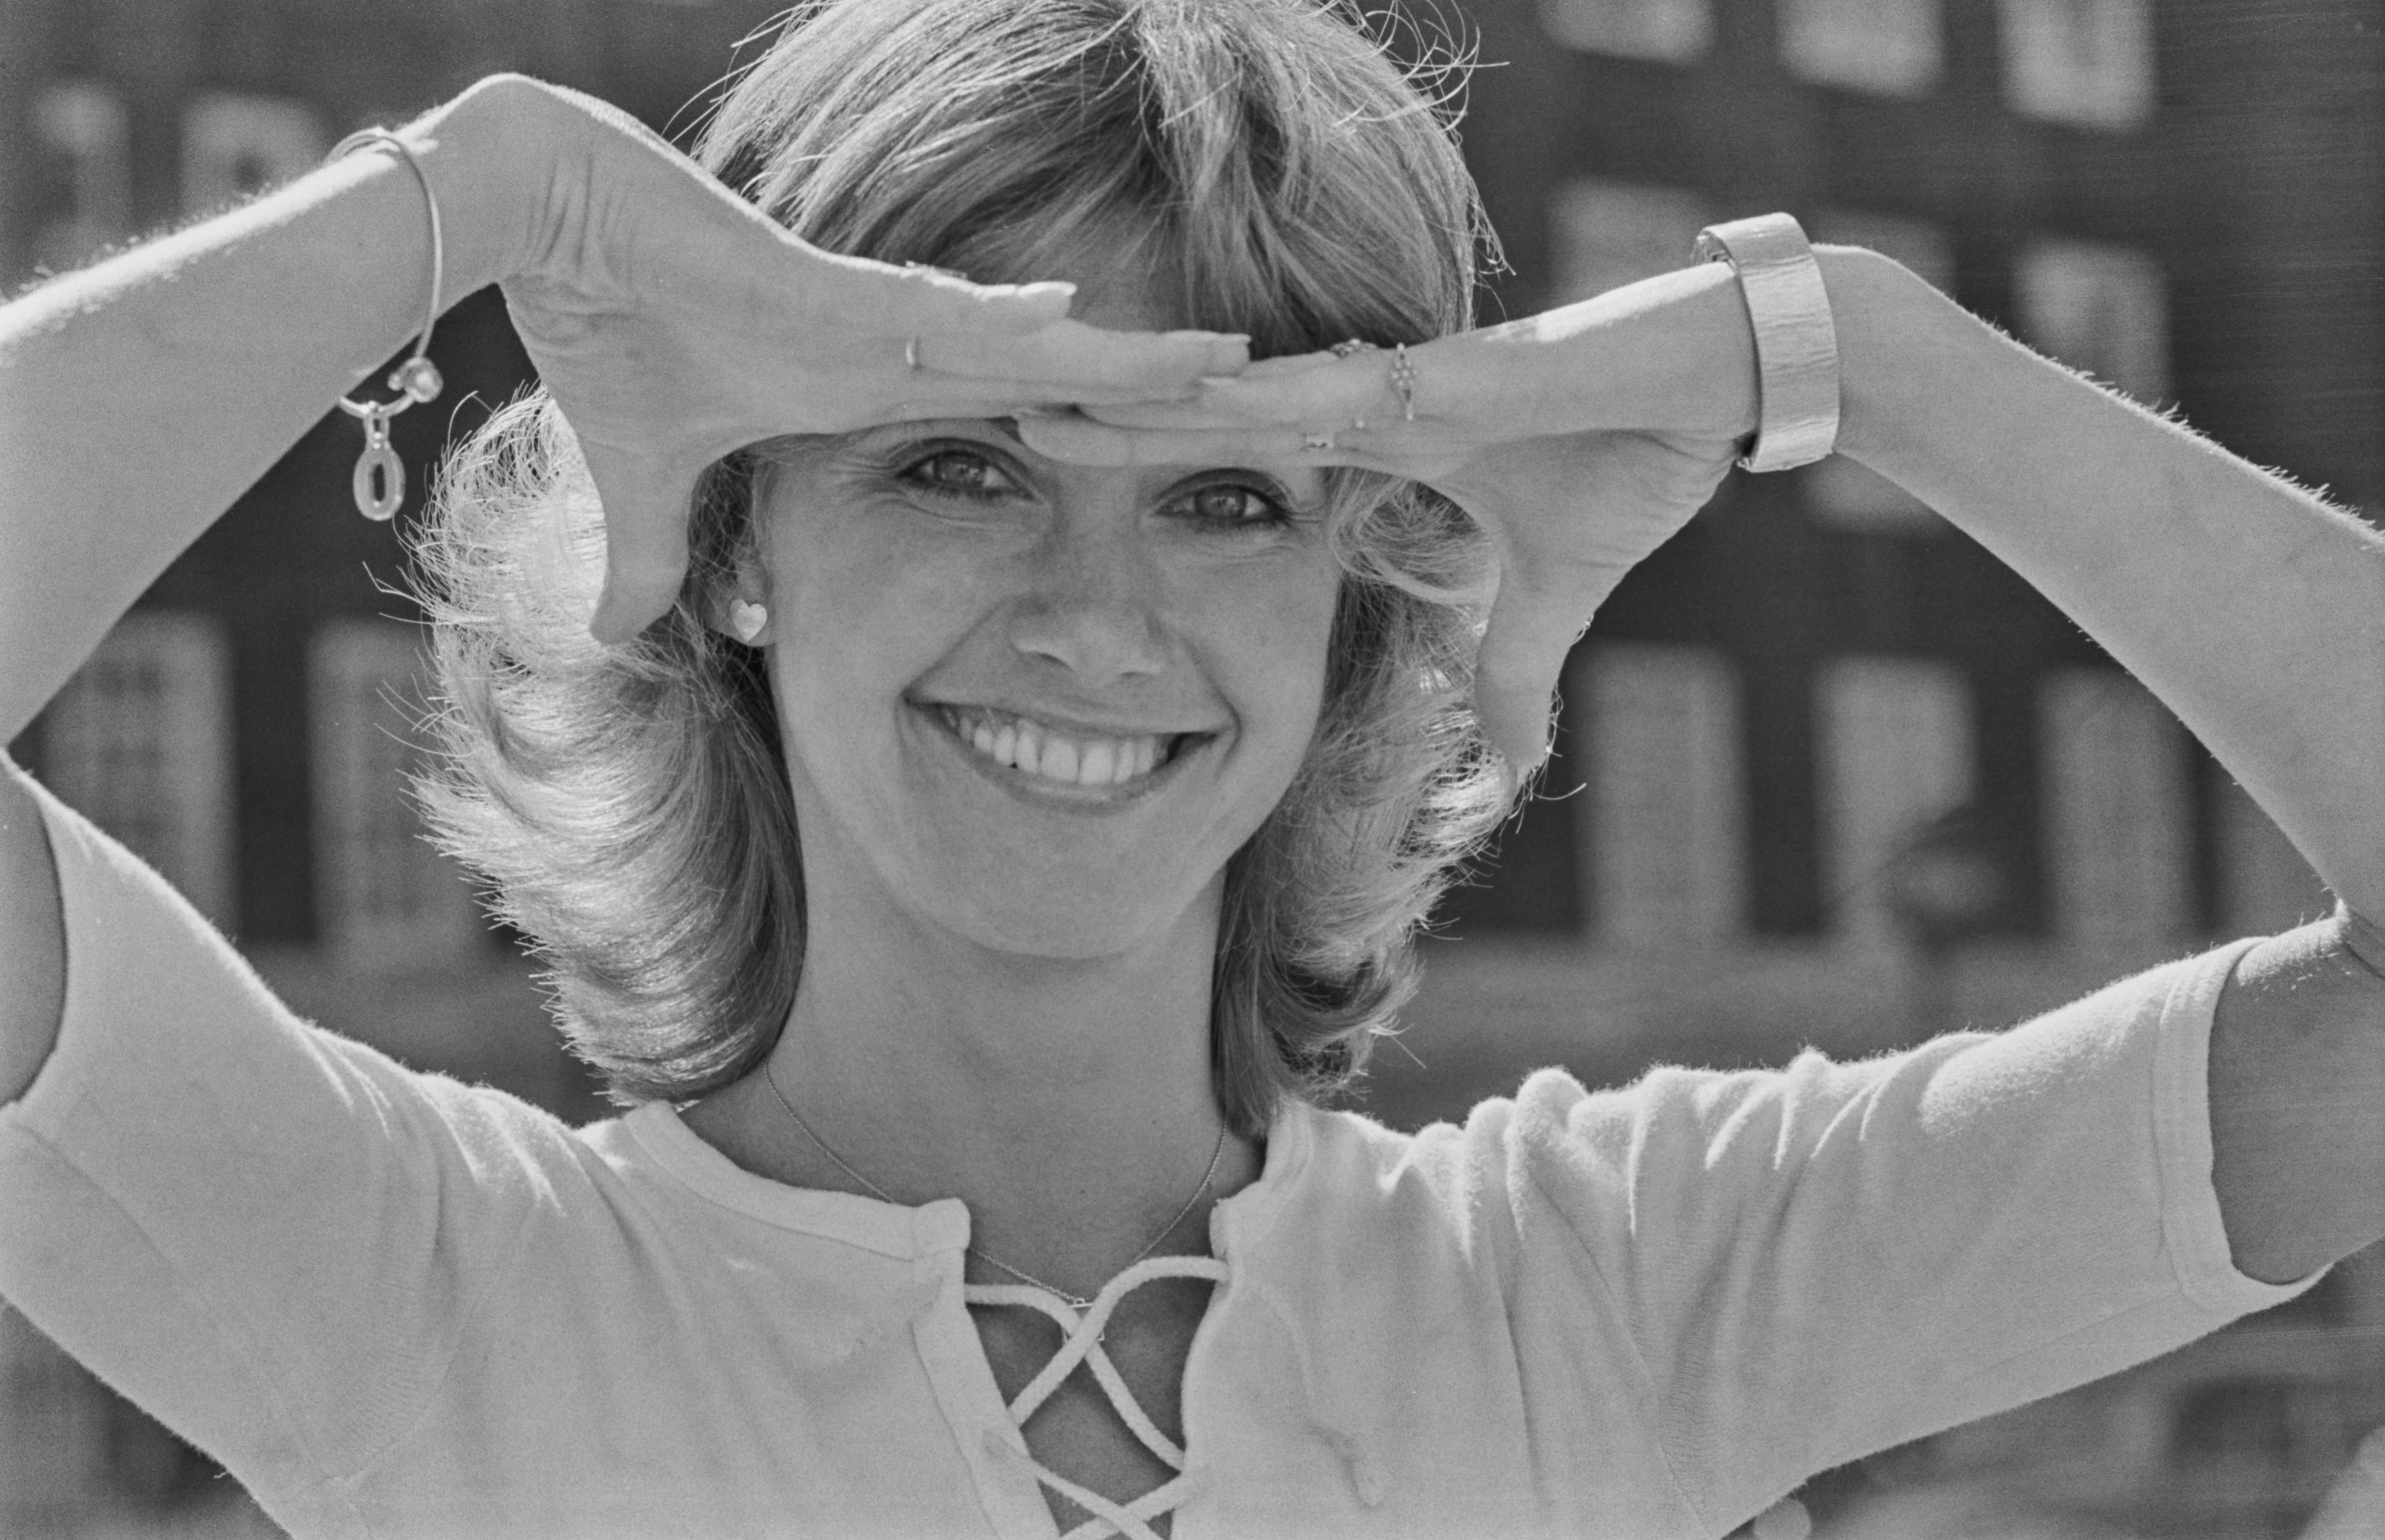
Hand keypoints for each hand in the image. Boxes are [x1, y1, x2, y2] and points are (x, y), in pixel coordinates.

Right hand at [470, 78, 1248, 639]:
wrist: (547, 226)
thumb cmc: (605, 327)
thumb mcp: (644, 481)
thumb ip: (653, 558)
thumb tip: (620, 636)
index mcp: (874, 390)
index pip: (1012, 412)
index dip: (1091, 428)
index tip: (1165, 453)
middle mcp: (898, 351)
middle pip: (1056, 377)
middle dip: (1149, 396)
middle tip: (1251, 410)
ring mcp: (875, 322)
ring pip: (1032, 342)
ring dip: (1122, 356)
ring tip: (1226, 365)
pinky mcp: (832, 298)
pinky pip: (942, 311)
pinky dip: (1012, 321)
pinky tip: (1088, 323)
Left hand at [1015, 268, 1756, 768]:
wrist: (1715, 395)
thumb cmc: (1632, 468)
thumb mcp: (1555, 601)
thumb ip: (1515, 675)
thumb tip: (1510, 769)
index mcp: (1384, 443)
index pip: (1241, 450)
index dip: (1157, 453)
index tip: (1070, 466)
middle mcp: (1375, 401)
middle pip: (1214, 407)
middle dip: (1117, 414)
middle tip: (1008, 417)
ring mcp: (1408, 381)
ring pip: (1253, 382)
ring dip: (1158, 391)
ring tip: (1054, 392)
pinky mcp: (1457, 372)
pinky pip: (1348, 380)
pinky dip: (1274, 387)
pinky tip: (1196, 384)